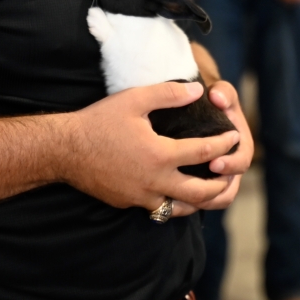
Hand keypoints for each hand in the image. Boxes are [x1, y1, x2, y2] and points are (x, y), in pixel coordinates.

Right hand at [61, 81, 240, 215]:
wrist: (65, 150)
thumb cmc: (100, 121)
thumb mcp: (134, 99)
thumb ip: (168, 94)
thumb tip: (198, 90)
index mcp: (160, 155)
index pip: (204, 152)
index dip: (224, 144)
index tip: (234, 137)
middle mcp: (154, 181)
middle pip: (200, 192)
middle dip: (221, 185)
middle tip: (232, 175)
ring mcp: (141, 196)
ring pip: (181, 209)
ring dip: (200, 201)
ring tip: (212, 190)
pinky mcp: (129, 203)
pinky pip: (159, 209)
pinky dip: (174, 204)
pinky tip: (177, 194)